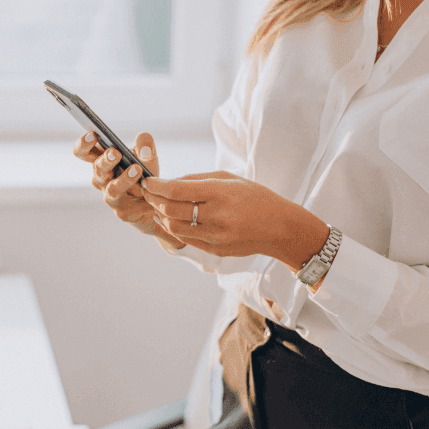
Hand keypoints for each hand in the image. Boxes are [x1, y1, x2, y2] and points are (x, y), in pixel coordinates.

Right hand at [72, 131, 187, 250]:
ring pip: (112, 189)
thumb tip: (144, 152)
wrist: (155, 202)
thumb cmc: (144, 173)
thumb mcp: (146, 154)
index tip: (93, 134)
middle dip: (106, 160)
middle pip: (97, 168)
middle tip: (116, 152)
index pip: (83, 152)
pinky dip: (142, 197)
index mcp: (101, 161)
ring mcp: (110, 197)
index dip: (84, 144)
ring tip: (137, 169)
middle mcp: (101, 179)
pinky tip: (151, 193)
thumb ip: (145, 144)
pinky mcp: (123, 212)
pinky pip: (131, 205)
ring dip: (124, 179)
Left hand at [140, 172, 328, 268]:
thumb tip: (169, 182)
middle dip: (153, 199)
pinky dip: (173, 227)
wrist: (280, 228)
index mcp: (220, 193)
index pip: (176, 190)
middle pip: (170, 209)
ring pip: (174, 226)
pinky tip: (169, 218)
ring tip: (156, 204)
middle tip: (147, 191)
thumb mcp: (229, 179)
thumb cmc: (255, 197)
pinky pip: (185, 238)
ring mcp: (215, 236)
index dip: (157, 186)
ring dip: (160, 214)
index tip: (148, 181)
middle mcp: (217, 216)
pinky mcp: (215, 250)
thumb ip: (197, 179)